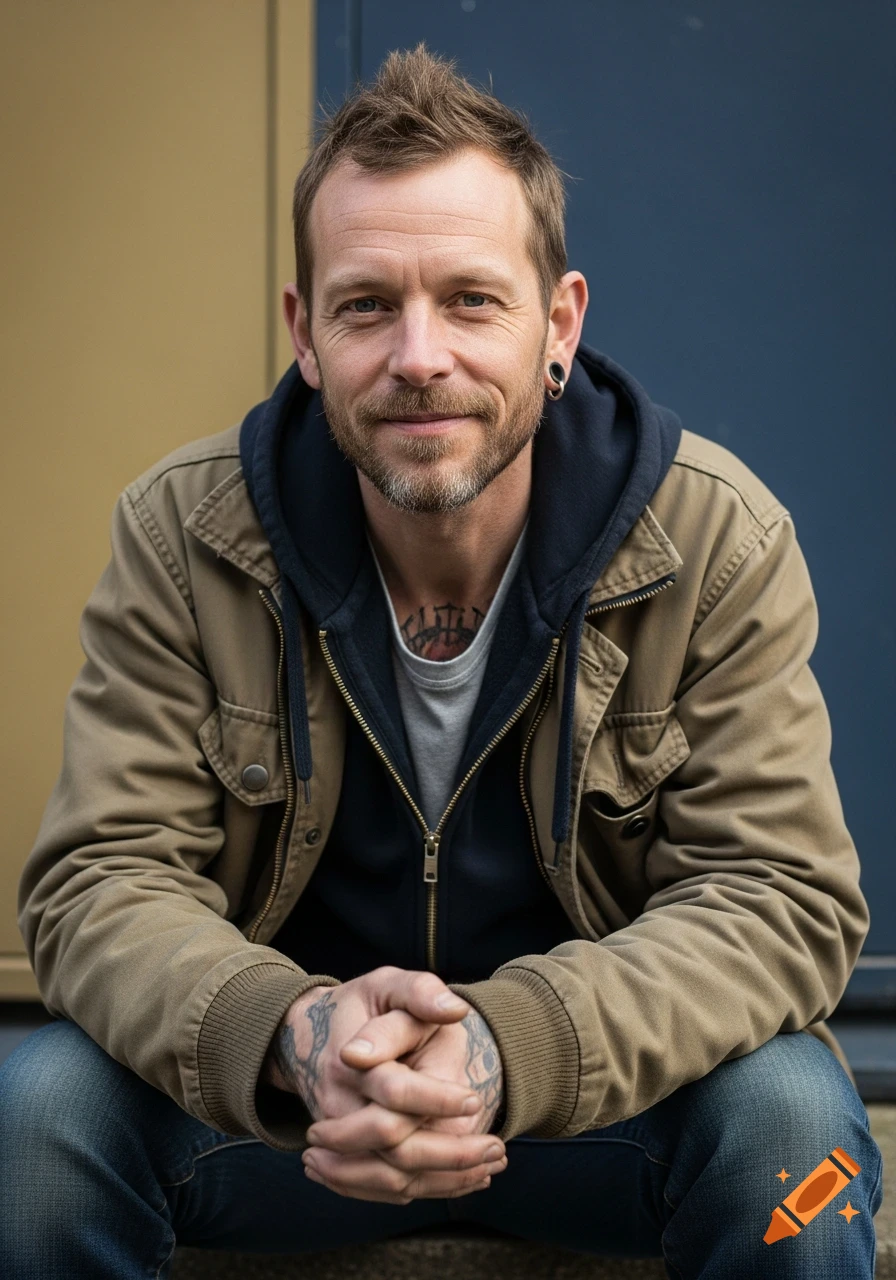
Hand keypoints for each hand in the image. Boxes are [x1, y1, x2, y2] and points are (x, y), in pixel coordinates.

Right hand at [262, 966, 506, 1202]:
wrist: (311, 1035)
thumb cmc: (361, 1006)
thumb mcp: (388, 985)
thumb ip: (419, 992)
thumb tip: (455, 1009)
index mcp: (349, 1063)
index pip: (394, 1092)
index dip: (437, 1098)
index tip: (475, 1098)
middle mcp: (339, 1107)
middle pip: (394, 1149)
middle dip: (450, 1155)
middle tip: (497, 1148)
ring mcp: (341, 1139)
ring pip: (391, 1178)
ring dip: (445, 1180)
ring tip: (491, 1167)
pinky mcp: (348, 1158)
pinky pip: (385, 1188)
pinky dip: (428, 1189)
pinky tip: (467, 1180)